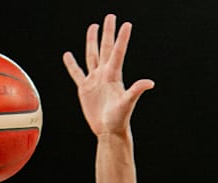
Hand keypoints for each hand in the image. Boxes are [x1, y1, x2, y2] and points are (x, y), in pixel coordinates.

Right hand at [63, 13, 154, 137]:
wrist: (109, 130)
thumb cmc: (119, 119)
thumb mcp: (127, 103)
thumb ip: (136, 91)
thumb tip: (150, 83)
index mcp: (114, 76)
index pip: (117, 52)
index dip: (121, 38)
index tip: (126, 24)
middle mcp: (105, 74)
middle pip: (105, 48)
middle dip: (108, 32)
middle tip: (110, 17)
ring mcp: (94, 80)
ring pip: (92, 56)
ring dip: (92, 41)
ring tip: (93, 27)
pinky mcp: (85, 88)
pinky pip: (77, 73)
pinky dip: (71, 64)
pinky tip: (68, 55)